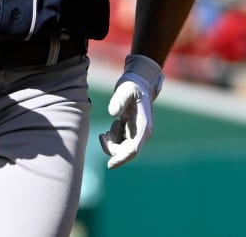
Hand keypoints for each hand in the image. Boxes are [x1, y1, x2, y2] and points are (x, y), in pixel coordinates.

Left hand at [99, 54, 163, 168]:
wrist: (138, 81)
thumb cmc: (132, 85)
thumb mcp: (124, 90)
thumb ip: (118, 100)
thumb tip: (112, 114)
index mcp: (144, 127)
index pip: (133, 150)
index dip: (121, 158)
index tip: (109, 165)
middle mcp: (142, 133)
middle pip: (126, 152)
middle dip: (112, 147)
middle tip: (102, 135)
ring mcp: (137, 133)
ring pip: (122, 148)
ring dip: (112, 141)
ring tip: (109, 127)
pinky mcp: (131, 130)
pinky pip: (120, 141)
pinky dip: (113, 137)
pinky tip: (113, 124)